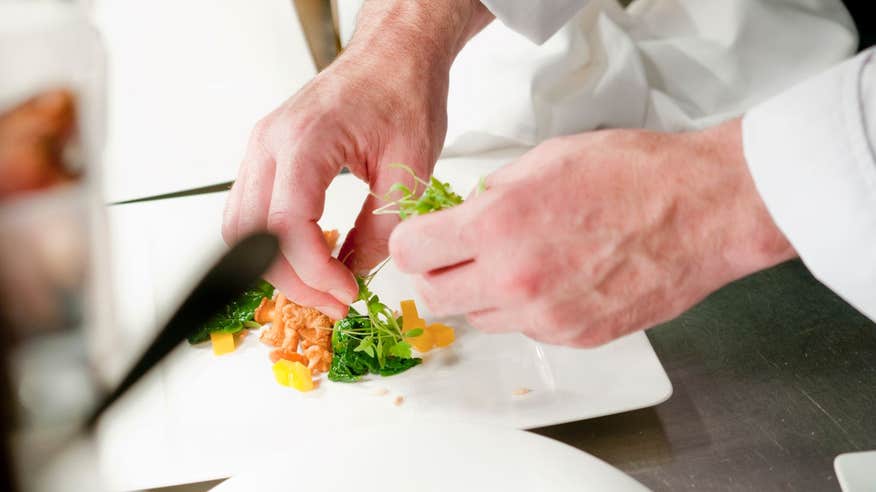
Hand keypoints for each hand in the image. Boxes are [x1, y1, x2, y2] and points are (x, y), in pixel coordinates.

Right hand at [222, 0, 492, 318]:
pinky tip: (312, 256)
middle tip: (336, 302)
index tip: (347, 293)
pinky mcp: (268, 157)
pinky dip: (274, 245)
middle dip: (291, 280)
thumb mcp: (410, 167)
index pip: (287, 225)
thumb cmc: (404, 91)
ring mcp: (262, 149)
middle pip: (250, 236)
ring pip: (241, 229)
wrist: (393, 55)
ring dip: (278, 267)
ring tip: (324, 286)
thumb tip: (356, 273)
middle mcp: (270, 144)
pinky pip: (253, 213)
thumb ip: (381, 227)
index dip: (314, 272)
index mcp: (306, 141)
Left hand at [389, 119, 795, 346]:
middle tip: (456, 255)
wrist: (706, 210)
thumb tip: (464, 216)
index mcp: (499, 225)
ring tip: (520, 261)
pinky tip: (558, 276)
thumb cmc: (637, 175)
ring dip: (483, 294)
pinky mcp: (577, 337)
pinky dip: (528, 308)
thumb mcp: (545, 160)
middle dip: (437, 275)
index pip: (410, 253)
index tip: (421, 239)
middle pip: (433, 298)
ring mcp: (547, 317)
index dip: (411, 243)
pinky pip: (526, 329)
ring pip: (478, 319)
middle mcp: (516, 280)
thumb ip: (491, 194)